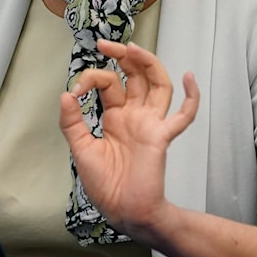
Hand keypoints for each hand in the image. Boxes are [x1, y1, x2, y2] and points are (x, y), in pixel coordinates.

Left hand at [59, 39, 198, 244]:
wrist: (123, 211)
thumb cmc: (105, 185)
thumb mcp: (81, 150)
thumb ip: (72, 122)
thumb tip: (65, 94)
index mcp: (115, 117)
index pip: (108, 84)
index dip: (91, 79)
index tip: (76, 89)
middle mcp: (134, 116)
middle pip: (135, 76)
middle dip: (123, 57)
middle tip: (106, 44)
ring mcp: (150, 124)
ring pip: (157, 85)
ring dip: (148, 65)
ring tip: (133, 48)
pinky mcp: (161, 137)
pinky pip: (183, 116)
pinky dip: (191, 97)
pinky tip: (190, 78)